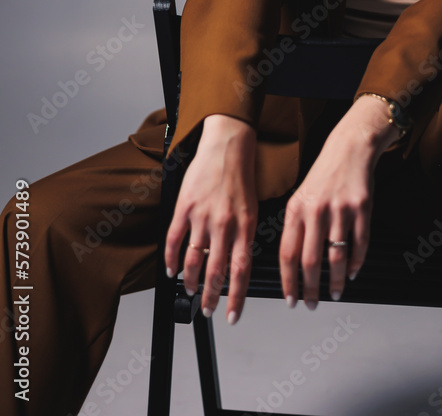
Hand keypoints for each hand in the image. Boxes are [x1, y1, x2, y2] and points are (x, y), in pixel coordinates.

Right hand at [164, 113, 257, 324]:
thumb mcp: (253, 208)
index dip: (236, 297)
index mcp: (246, 226)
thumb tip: (239, 264)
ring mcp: (202, 217)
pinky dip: (171, 260)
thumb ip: (245, 236)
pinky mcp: (184, 207)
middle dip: (212, 297)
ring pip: (193, 260)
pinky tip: (171, 270)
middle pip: (216, 272)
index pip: (241, 272)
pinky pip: (174, 241)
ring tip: (190, 291)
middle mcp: (225, 224)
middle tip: (208, 310)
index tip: (232, 315)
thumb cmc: (242, 174)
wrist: (228, 144)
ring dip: (191, 281)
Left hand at [279, 95, 400, 307]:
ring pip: (335, 257)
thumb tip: (292, 265)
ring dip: (334, 282)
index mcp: (296, 209)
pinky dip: (356, 263)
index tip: (291, 299)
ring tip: (334, 293)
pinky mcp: (362, 208)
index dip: (288, 282)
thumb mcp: (300, 197)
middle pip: (310, 262)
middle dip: (311, 290)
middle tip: (314, 303)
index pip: (287, 254)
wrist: (349, 149)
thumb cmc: (324, 176)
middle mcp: (316, 210)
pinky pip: (359, 245)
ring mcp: (340, 210)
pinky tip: (352, 272)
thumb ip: (295, 227)